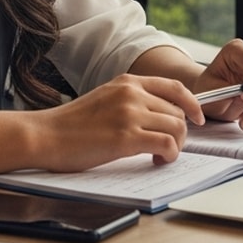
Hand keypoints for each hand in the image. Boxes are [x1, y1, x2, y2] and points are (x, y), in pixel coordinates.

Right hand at [33, 74, 203, 170]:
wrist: (45, 135)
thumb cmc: (71, 124)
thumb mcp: (105, 98)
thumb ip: (132, 100)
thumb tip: (160, 117)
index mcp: (128, 82)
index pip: (175, 87)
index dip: (192, 104)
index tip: (197, 118)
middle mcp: (132, 94)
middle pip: (178, 112)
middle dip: (180, 132)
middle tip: (168, 147)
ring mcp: (130, 114)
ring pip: (177, 129)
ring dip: (175, 146)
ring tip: (160, 155)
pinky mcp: (126, 138)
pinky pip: (167, 145)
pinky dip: (169, 156)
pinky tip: (157, 160)